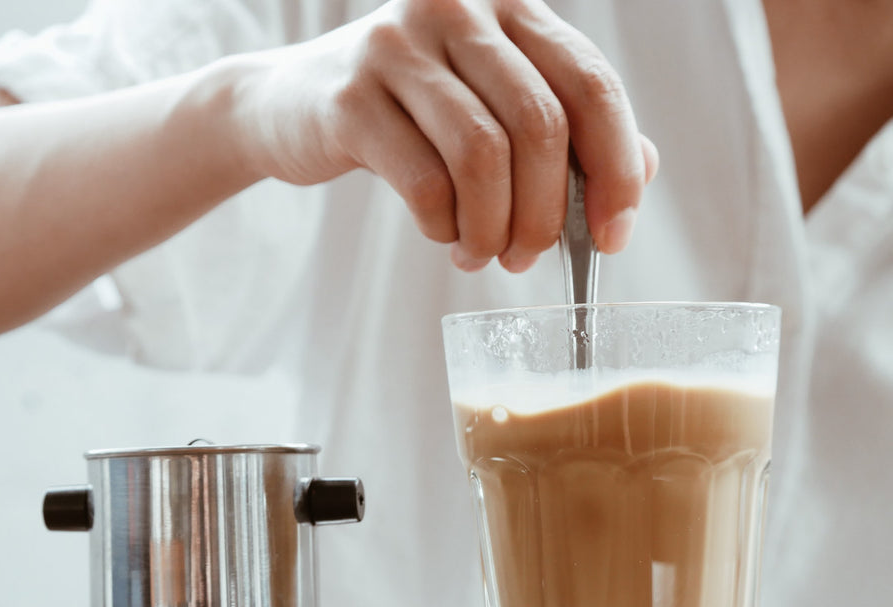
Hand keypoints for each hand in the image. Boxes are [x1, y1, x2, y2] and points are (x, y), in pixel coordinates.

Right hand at [232, 0, 657, 271]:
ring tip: (482, 254)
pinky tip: (441, 234)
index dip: (616, 169)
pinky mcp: (350, 95)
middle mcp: (459, 9)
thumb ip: (567, 132)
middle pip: (540, 125)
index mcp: (510, 7)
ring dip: (493, 228)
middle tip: (528, 258)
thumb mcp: (491, 107)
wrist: (288, 105)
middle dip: (546, 214)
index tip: (612, 237)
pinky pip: (423, 181)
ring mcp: (399, 45)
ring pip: (482, 155)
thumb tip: (640, 175)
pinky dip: (443, 226)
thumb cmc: (408, 115)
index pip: (591, 85)